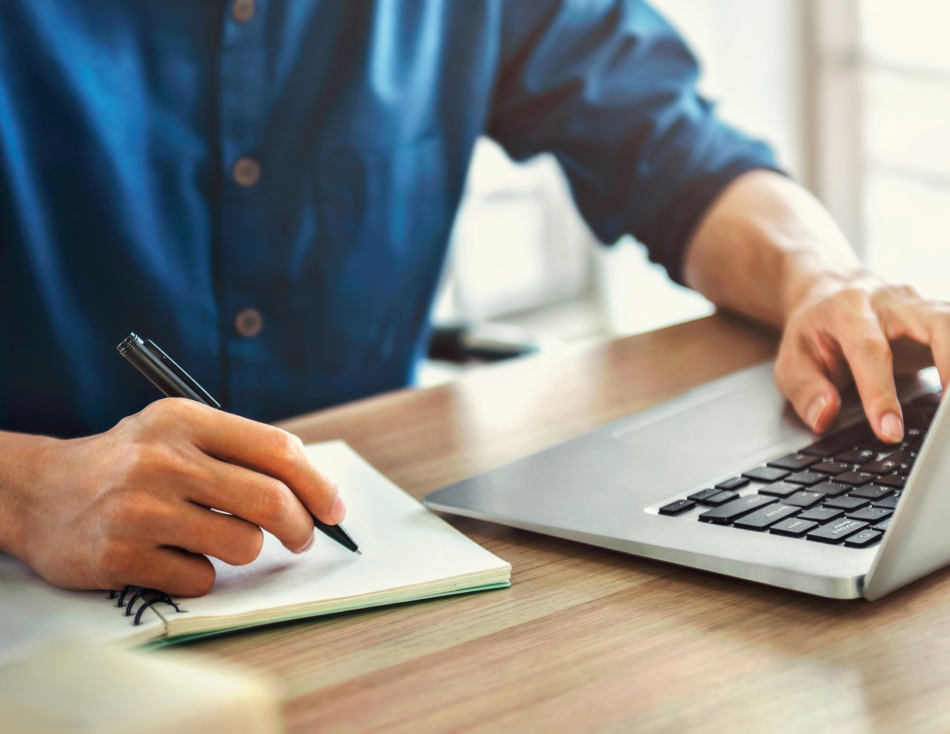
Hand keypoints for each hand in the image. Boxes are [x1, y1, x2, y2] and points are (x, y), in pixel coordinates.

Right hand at [0, 399, 343, 595]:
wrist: (38, 492)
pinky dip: (200, 574)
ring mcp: (140, 509)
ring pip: (243, 545)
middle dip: (301, 527)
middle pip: (270, 500)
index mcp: (185, 420)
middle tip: (303, 539)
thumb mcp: (176, 431)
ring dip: (244, 550)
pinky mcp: (121, 556)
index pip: (277, 450)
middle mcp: (163, 459)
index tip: (333, 508)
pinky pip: (201, 579)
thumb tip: (313, 491)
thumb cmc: (127, 462)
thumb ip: (237, 450)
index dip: (318, 484)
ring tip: (214, 538)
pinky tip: (172, 556)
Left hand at [774, 275, 949, 441]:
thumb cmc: (813, 330)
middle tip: (946, 418)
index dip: (881, 393)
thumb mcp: (791, 360)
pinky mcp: (937, 318)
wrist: (829, 292)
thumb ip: (805, 389)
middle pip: (936, 323)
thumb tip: (825, 416)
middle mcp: (889, 301)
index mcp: (847, 309)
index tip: (889, 431)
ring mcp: (919, 306)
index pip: (870, 350)